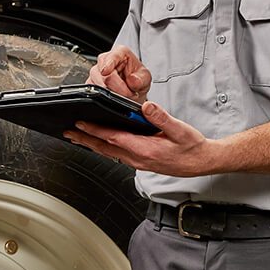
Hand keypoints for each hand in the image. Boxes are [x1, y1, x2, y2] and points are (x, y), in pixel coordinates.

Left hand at [64, 101, 218, 177]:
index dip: (95, 131)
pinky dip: (103, 148)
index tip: (80, 124)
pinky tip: (98, 144)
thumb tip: (146, 107)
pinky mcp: (140, 162)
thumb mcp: (180, 129)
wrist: (201, 162)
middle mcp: (138, 159)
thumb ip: (162, 118)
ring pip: (108, 153)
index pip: (114, 138)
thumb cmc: (192, 147)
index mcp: (146, 149)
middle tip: (68, 133)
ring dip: (91, 145)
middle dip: (85, 139)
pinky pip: (116, 155)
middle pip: (105, 148)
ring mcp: (138, 163)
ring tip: (76, 137)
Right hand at [88, 45, 151, 103]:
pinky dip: (103, 98)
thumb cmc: (138, 80)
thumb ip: (141, 80)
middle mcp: (106, 60)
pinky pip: (92, 91)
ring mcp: (97, 72)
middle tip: (129, 93)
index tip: (106, 71)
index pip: (112, 56)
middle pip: (104, 74)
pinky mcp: (91, 83)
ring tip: (124, 95)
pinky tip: (113, 98)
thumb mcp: (145, 79)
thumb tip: (132, 80)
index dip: (108, 64)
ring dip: (111, 93)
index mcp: (120, 53)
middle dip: (117, 87)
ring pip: (96, 84)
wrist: (134, 92)